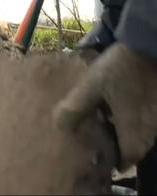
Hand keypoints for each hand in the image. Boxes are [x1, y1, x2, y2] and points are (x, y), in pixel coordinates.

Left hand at [53, 43, 156, 169]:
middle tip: (102, 143)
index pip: (128, 158)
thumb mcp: (91, 87)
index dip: (115, 162)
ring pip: (142, 135)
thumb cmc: (119, 69)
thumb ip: (74, 108)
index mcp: (133, 127)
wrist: (147, 44)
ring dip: (126, 136)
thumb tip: (59, 127)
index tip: (101, 159)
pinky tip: (119, 110)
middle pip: (137, 148)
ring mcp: (156, 114)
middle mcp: (149, 126)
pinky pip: (147, 121)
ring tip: (107, 127)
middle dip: (120, 150)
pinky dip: (134, 122)